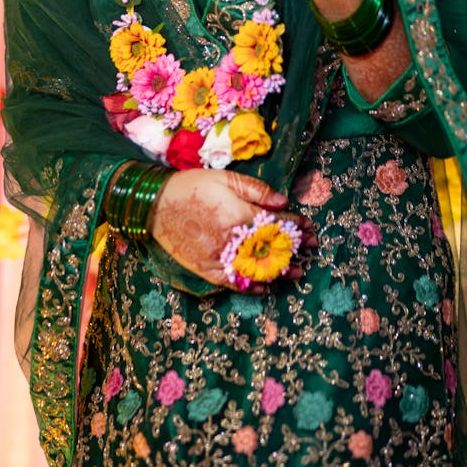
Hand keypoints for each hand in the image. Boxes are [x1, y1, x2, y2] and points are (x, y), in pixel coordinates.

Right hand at [148, 169, 314, 290]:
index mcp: (239, 214)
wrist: (155, 204)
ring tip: (296, 272)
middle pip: (270, 248)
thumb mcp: (225, 178)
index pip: (275, 222)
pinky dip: (250, 287)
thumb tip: (282, 201)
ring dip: (278, 271)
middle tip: (310, 248)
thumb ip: (256, 189)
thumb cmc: (192, 186)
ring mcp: (219, 258)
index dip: (294, 224)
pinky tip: (264, 288)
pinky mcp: (206, 269)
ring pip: (255, 269)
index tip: (308, 226)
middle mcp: (232, 240)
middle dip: (293, 248)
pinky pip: (233, 283)